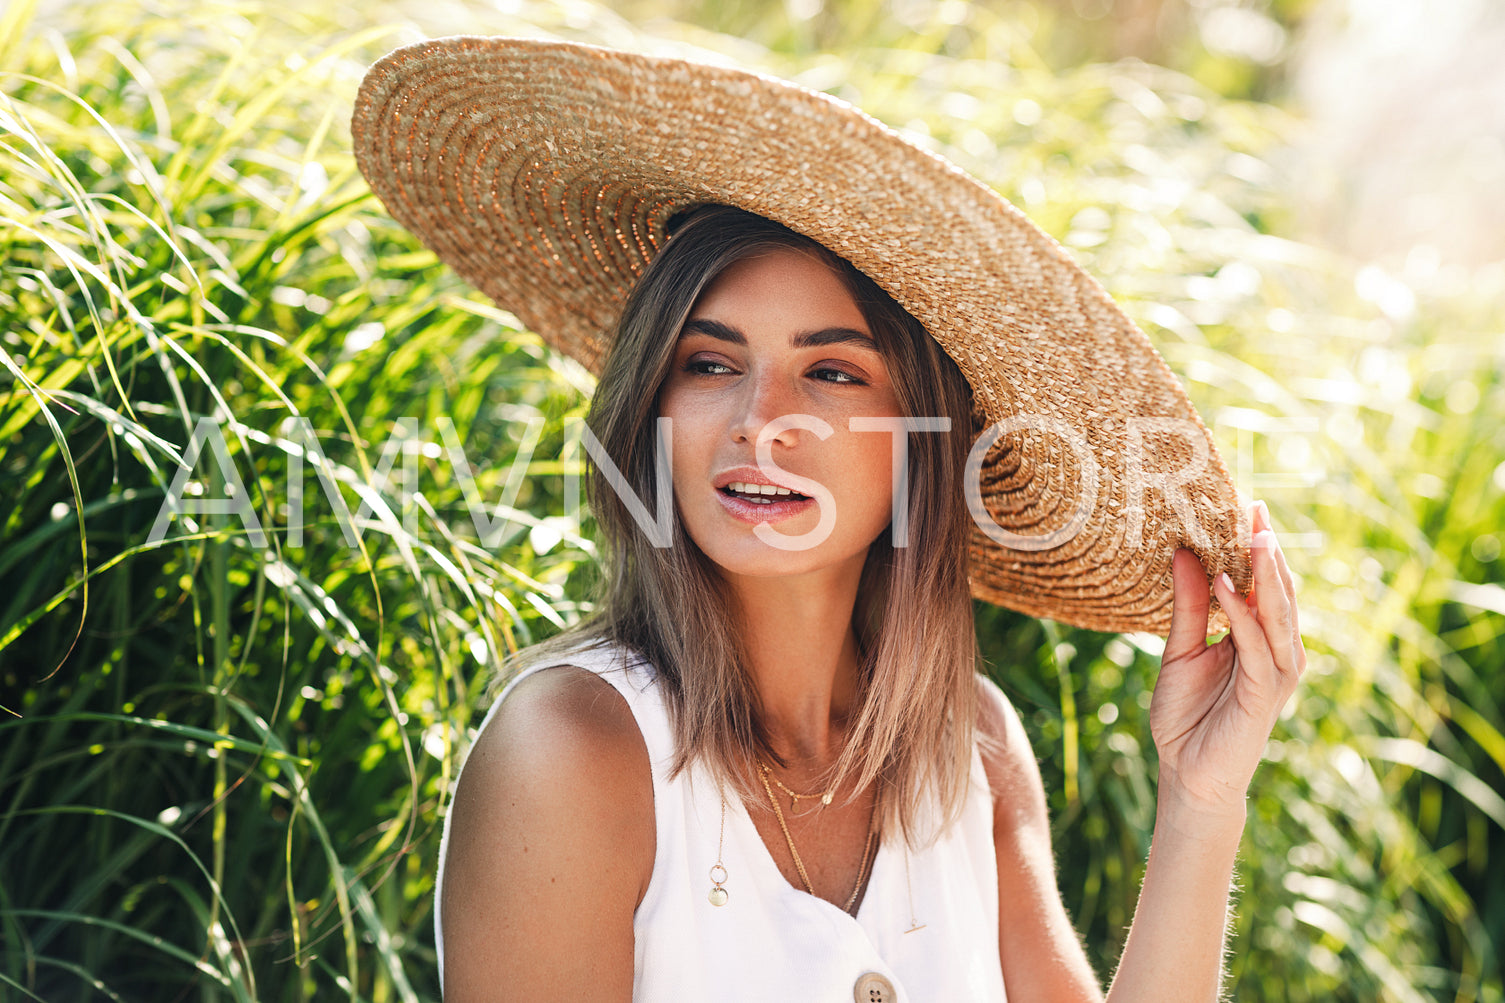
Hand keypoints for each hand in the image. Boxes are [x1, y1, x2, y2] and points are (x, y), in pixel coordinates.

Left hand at [1151, 501, 1306, 817]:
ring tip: (1252, 535)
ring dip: (1264, 574)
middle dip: (1267, 549)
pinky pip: (1256, 645)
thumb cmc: (1185, 716)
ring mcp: (1275, 672)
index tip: (1245, 505)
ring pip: (1277, 613)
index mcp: (1258, 638)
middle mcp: (1276, 650)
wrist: (1186, 775)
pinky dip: (1241, 613)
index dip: (1256, 546)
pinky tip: (1224, 584)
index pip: (1262, 583)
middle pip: (1278, 591)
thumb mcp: (1179, 650)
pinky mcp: (1265, 693)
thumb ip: (1186, 605)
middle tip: (1255, 507)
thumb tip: (1184, 552)